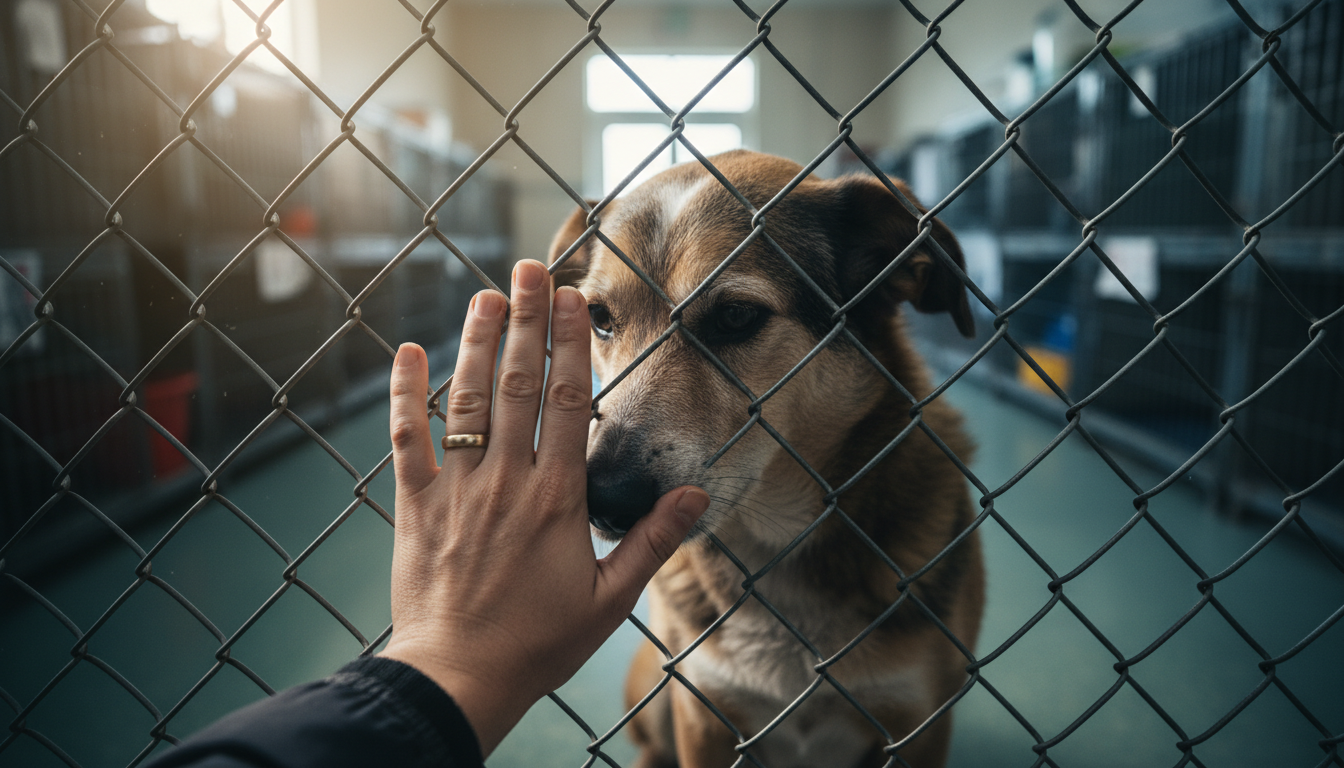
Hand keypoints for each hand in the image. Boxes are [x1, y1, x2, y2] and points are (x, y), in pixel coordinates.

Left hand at [378, 259, 709, 754]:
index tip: (573, 298)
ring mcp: (457, 489)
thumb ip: (652, 541)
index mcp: (556, 498)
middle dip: (526, 321)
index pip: (570, 402)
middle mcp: (506, 482)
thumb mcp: (610, 599)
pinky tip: (408, 351)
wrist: (459, 677)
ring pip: (466, 401)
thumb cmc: (539, 642)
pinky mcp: (416, 506)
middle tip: (529, 269)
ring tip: (484, 295)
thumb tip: (696, 495)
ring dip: (476, 343)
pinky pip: (406, 439)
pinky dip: (405, 394)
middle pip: (518, 385)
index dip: (572, 344)